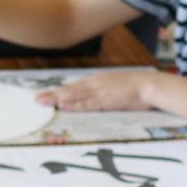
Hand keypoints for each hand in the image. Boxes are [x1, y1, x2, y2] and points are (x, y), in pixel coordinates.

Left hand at [36, 70, 159, 111]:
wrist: (149, 85)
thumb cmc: (136, 88)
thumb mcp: (118, 87)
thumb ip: (106, 92)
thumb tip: (99, 98)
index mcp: (98, 80)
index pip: (75, 87)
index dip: (60, 92)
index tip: (47, 95)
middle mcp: (95, 84)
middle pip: (70, 90)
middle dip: (53, 95)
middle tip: (37, 99)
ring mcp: (99, 91)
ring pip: (74, 96)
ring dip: (58, 99)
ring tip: (44, 102)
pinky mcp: (105, 100)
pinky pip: (86, 103)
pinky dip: (74, 105)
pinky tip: (63, 106)